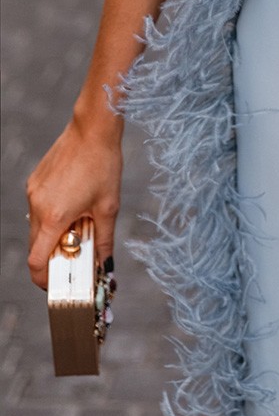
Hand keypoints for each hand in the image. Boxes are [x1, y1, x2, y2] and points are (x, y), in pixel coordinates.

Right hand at [26, 117, 121, 289]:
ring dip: (53, 235)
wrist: (92, 130)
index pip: (36, 261)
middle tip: (74, 258)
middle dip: (52, 257)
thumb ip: (104, 241)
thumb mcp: (109, 208)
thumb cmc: (103, 166)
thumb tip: (106, 266)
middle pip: (36, 247)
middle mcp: (37, 206)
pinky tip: (73, 206)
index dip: (44, 279)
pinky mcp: (34, 182)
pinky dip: (51, 217)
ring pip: (36, 227)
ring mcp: (33, 193)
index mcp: (54, 217)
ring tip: (79, 226)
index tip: (56, 284)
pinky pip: (38, 209)